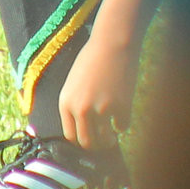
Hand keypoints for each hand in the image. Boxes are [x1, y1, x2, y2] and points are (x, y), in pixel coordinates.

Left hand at [58, 31, 141, 151]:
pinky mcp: (120, 107)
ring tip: (112, 134)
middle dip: (95, 145)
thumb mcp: (74, 83)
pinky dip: (123, 124)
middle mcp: (81, 110)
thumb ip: (75, 104)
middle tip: (102, 141)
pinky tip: (123, 114)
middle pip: (87, 142)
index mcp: (66, 103)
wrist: (113, 43)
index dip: (80, 140)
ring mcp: (101, 110)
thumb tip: (82, 127)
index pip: (70, 136)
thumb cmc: (93, 58)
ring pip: (105, 139)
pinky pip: (123, 126)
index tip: (88, 138)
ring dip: (109, 139)